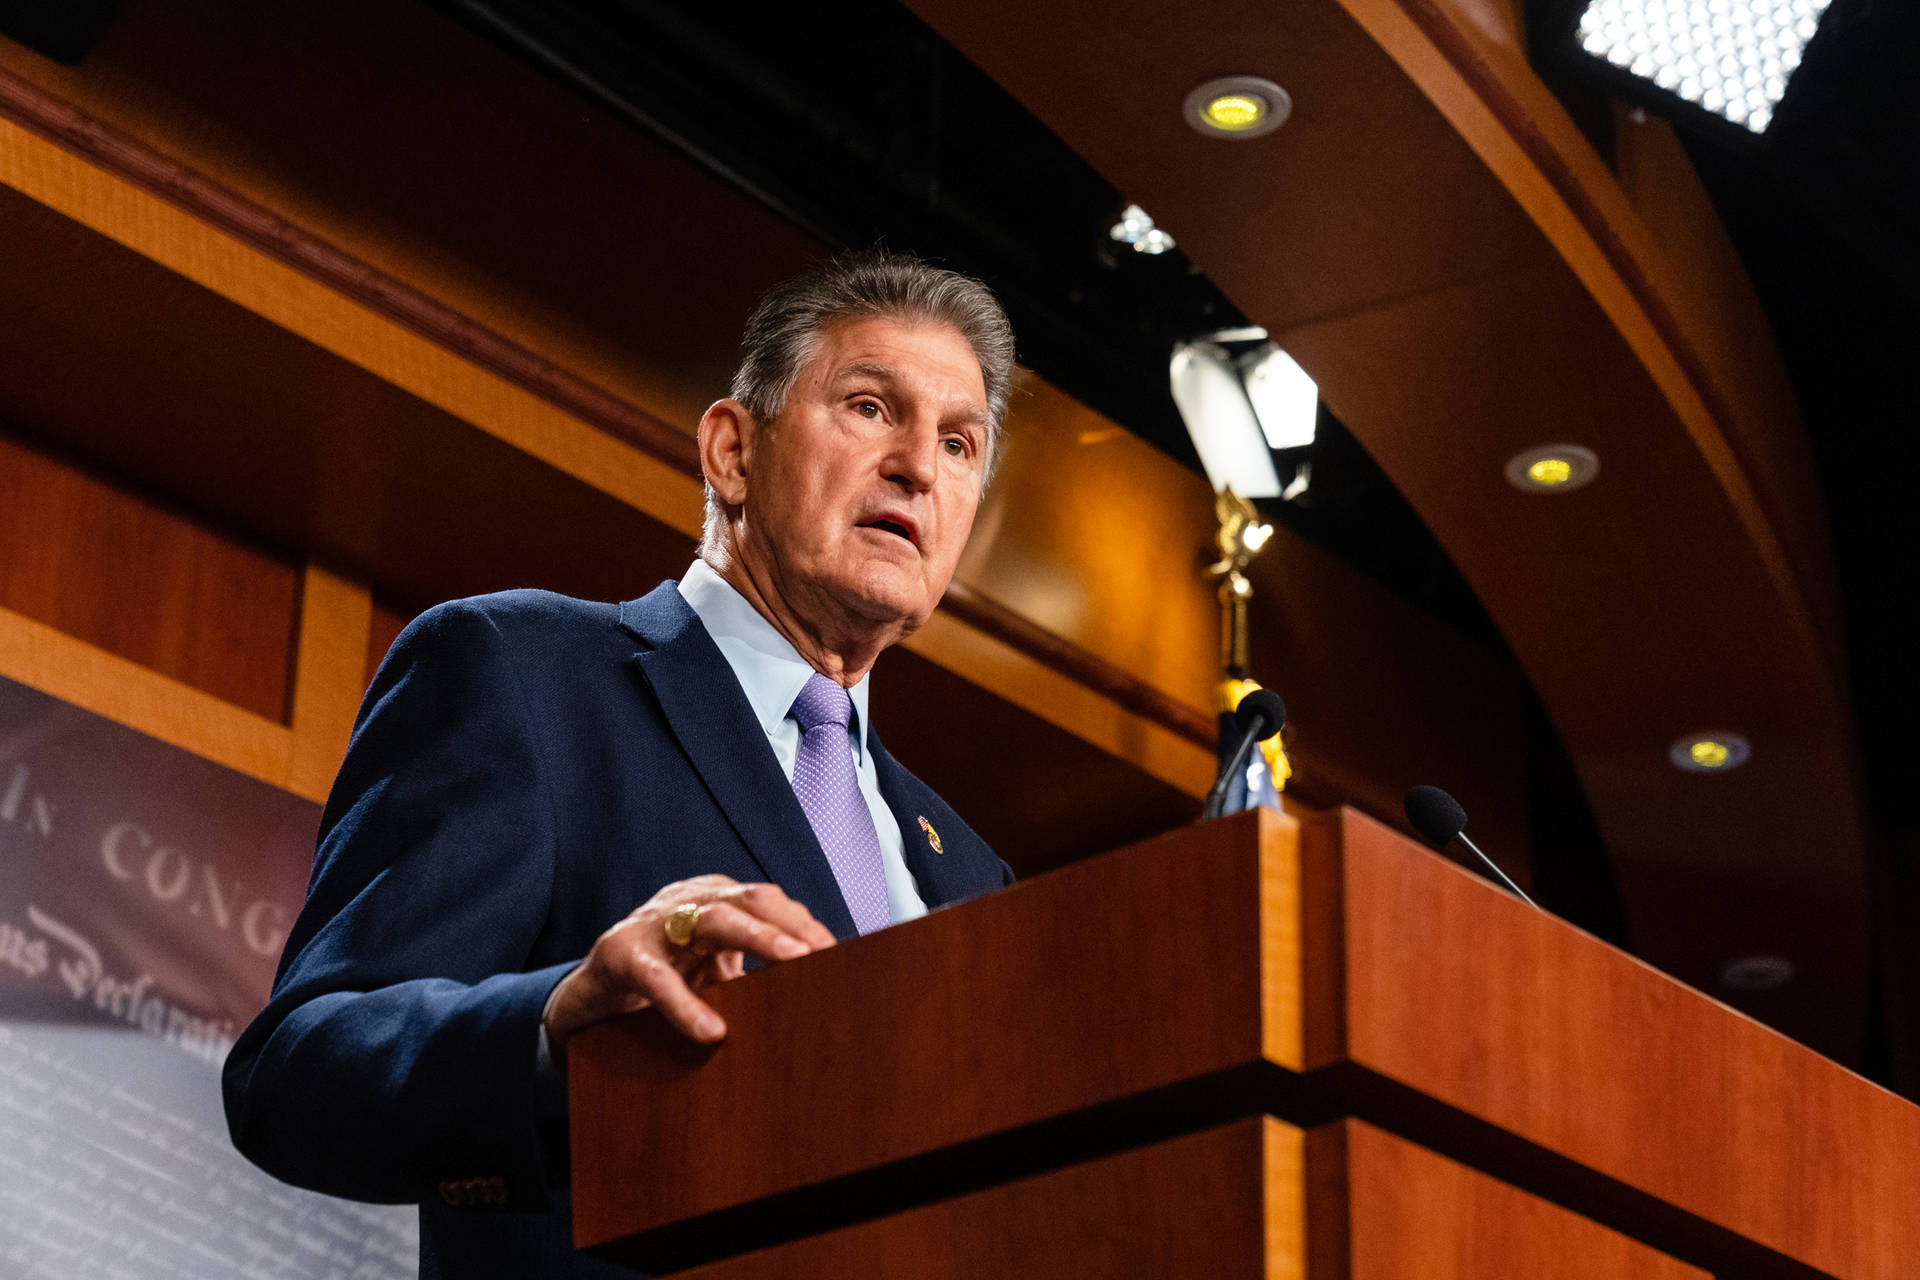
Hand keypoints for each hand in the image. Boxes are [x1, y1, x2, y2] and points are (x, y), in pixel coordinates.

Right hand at [543, 875, 834, 1053]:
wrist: (589, 996)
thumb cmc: (663, 980)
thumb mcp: (711, 973)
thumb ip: (752, 975)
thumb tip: (816, 997)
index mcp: (717, 901)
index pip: (771, 901)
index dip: (806, 924)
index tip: (843, 952)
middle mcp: (688, 900)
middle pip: (751, 899)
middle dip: (793, 922)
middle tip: (827, 951)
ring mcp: (653, 922)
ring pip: (711, 919)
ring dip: (758, 938)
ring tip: (794, 963)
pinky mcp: (619, 953)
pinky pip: (657, 978)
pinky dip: (686, 1005)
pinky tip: (712, 1031)